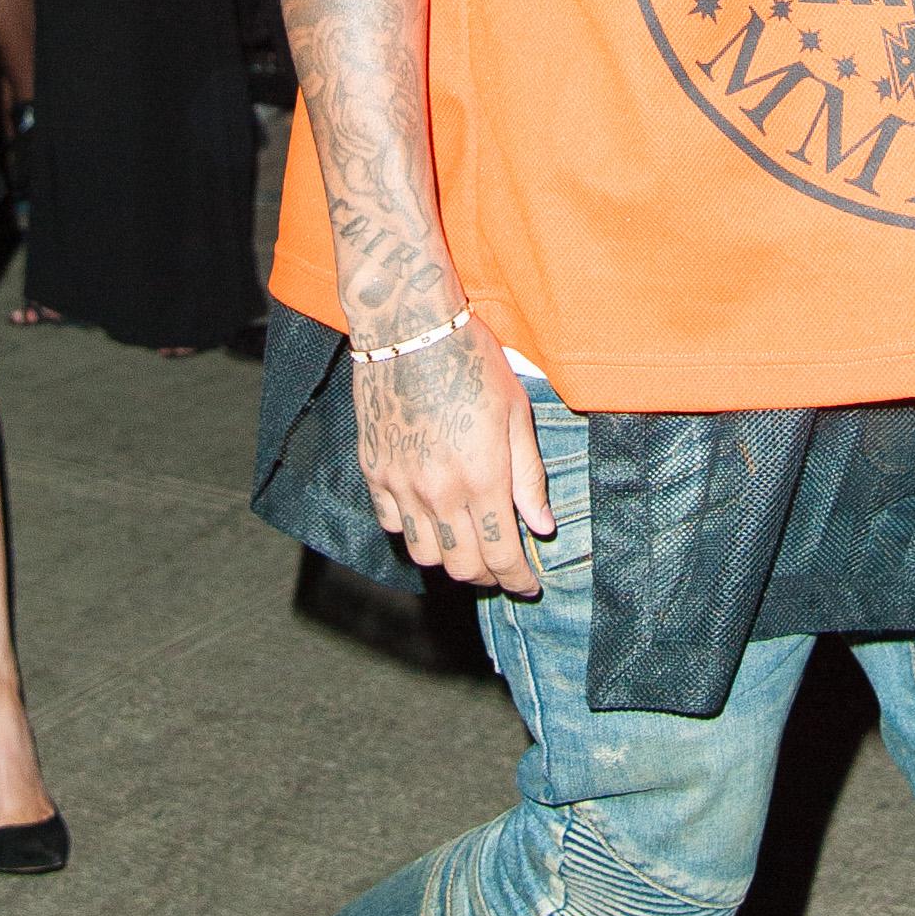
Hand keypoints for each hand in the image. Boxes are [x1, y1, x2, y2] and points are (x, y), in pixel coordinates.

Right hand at [352, 316, 552, 596]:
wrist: (410, 330)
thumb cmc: (472, 362)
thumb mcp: (516, 413)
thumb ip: (527, 476)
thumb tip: (540, 526)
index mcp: (482, 478)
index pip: (501, 556)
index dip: (517, 580)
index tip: (528, 585)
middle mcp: (438, 491)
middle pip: (463, 565)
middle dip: (488, 576)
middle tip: (503, 568)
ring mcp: (400, 484)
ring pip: (424, 554)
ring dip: (450, 559)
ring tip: (467, 545)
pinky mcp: (373, 470)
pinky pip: (391, 523)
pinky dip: (413, 530)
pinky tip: (430, 514)